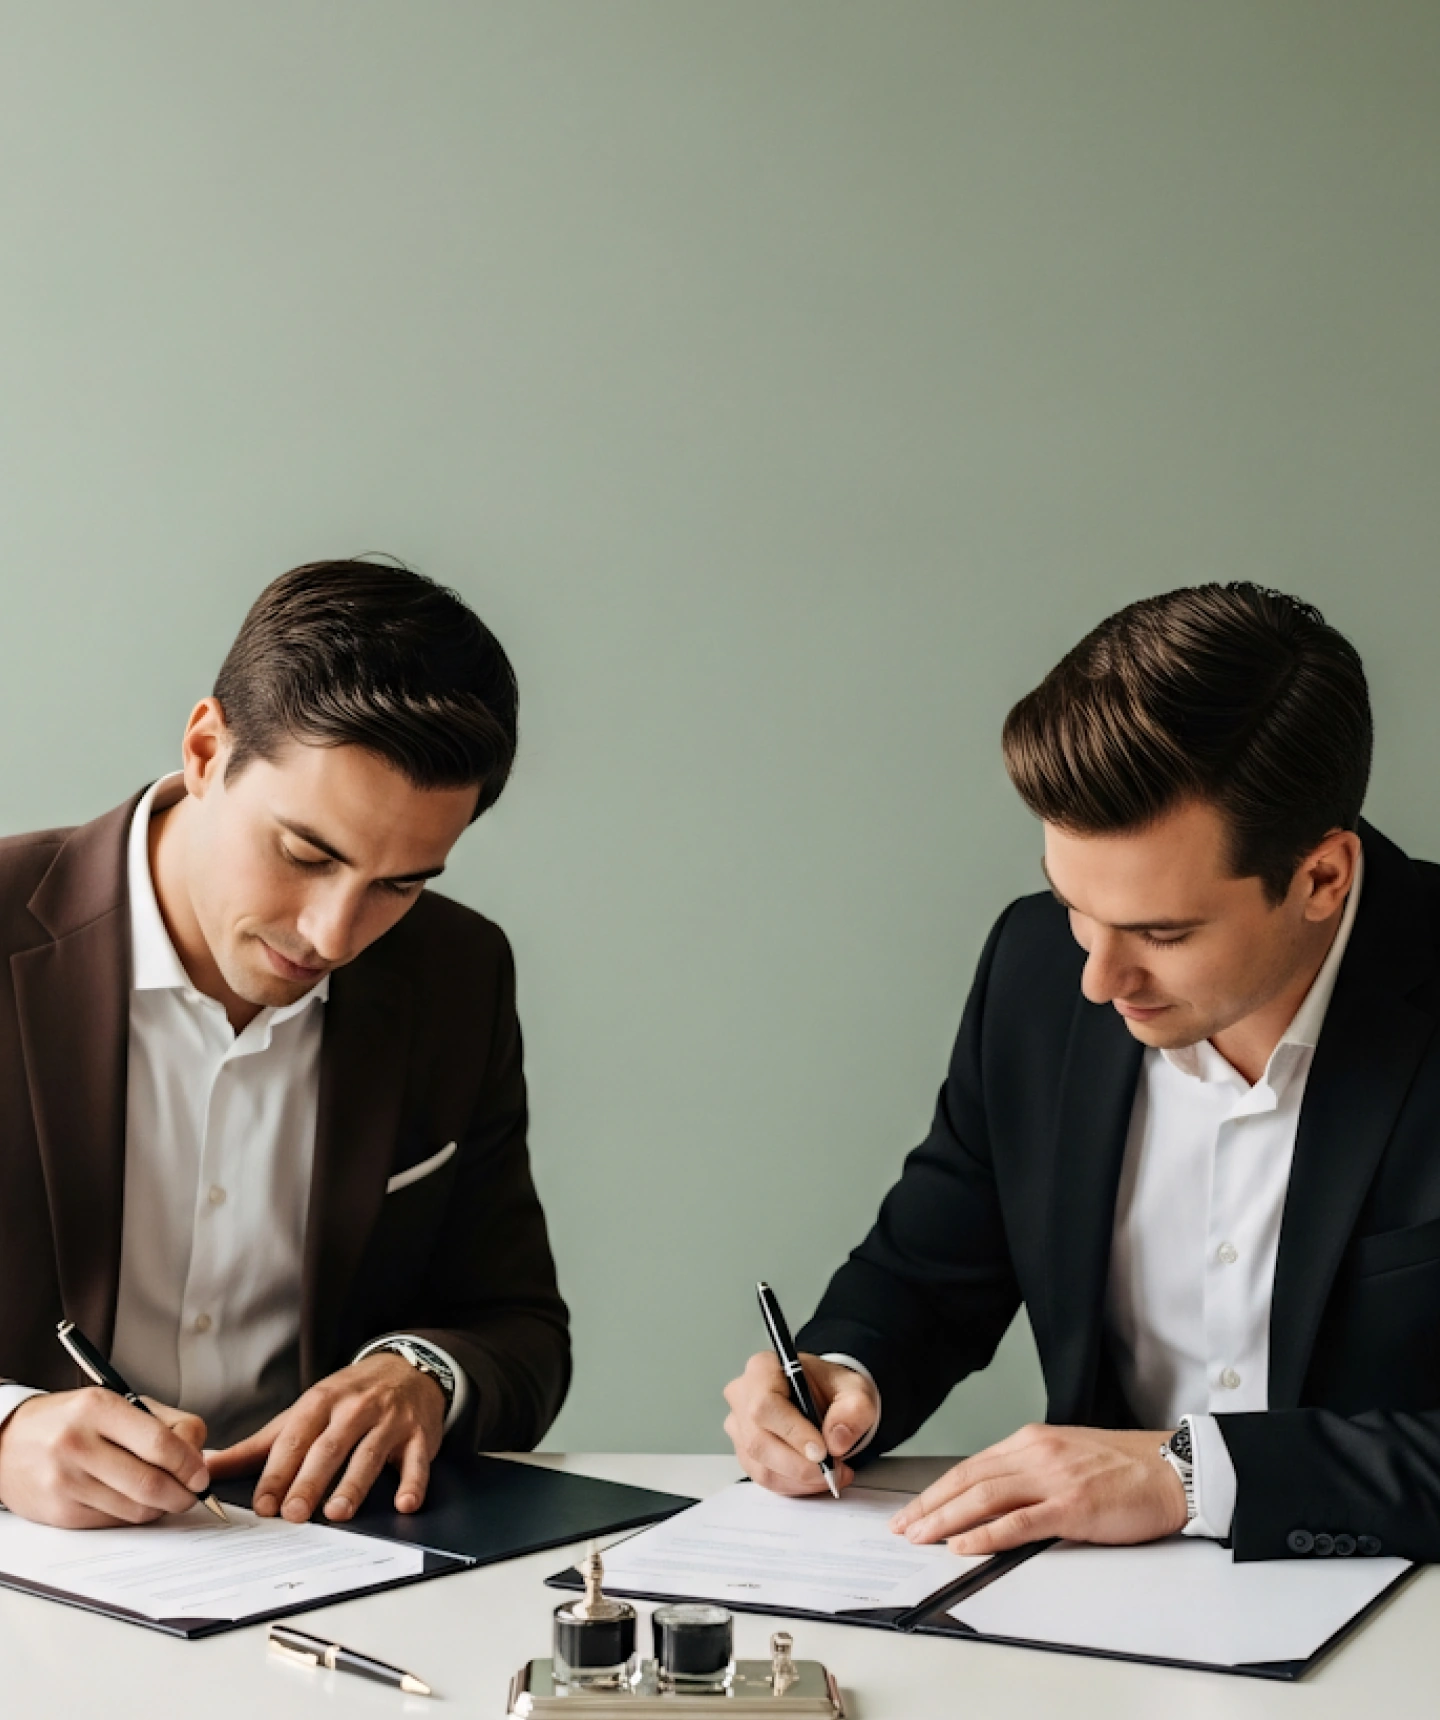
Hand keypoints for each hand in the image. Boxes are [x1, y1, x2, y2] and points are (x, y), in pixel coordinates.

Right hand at [0, 1389, 208, 1528]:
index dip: (189, 1464)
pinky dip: (133, 1516)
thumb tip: (199, 1457)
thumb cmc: (72, 1420)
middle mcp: (78, 1444)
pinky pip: (113, 1523)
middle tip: (193, 1493)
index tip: (202, 1475)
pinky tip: (134, 1501)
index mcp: (98, 1408)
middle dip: (183, 1494)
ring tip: (165, 1495)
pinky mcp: (59, 1513)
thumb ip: (165, 1424)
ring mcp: (66, 1482)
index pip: (159, 1443)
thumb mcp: (118, 1402)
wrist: (7, 1442)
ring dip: (161, 1507)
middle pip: (149, 1483)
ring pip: (134, 1509)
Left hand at [207, 1353, 445, 1523]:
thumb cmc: (348, 1397)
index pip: (295, 1438)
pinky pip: (418, 1460)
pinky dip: (413, 1482)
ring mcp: (390, 1420)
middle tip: (295, 1514)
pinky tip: (404, 1503)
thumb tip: (208, 1466)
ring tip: (338, 1512)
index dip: (278, 1472)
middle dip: (310, 1480)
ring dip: (355, 1483)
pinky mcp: (420, 1434)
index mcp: (321, 1401)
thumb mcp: (304, 1411)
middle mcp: (355, 1408)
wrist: (407, 1368)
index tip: (263, 1505)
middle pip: (329, 1446)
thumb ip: (259, 1445)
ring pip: (370, 1453)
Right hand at [722, 1351, 877, 1495]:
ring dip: (799, 1479)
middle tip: (833, 1469)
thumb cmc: (830, 1388)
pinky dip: (793, 1484)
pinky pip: (763, 1477)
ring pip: (761, 1465)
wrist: (823, 1397)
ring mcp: (739, 1425)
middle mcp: (743, 1395)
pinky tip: (814, 1478)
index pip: (765, 1405)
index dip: (792, 1432)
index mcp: (763, 1368)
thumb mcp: (854, 1389)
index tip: (822, 1451)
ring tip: (830, 1474)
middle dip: (800, 1465)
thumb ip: (853, 1410)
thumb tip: (836, 1441)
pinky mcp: (744, 1451)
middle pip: (759, 1441)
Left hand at [888, 1424, 1187, 1554]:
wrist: (1172, 1470)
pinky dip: (986, 1534)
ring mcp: (1052, 1479)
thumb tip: (995, 1498)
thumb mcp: (1067, 1457)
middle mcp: (1035, 1454)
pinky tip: (963, 1545)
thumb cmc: (1126, 1468)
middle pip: (968, 1480)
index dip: (937, 1490)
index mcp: (1031, 1441)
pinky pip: (1018, 1522)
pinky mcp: (1072, 1506)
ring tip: (921, 1537)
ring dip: (946, 1520)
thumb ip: (1030, 1472)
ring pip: (984, 1498)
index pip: (971, 1467)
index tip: (914, 1509)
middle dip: (930, 1505)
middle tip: (903, 1527)